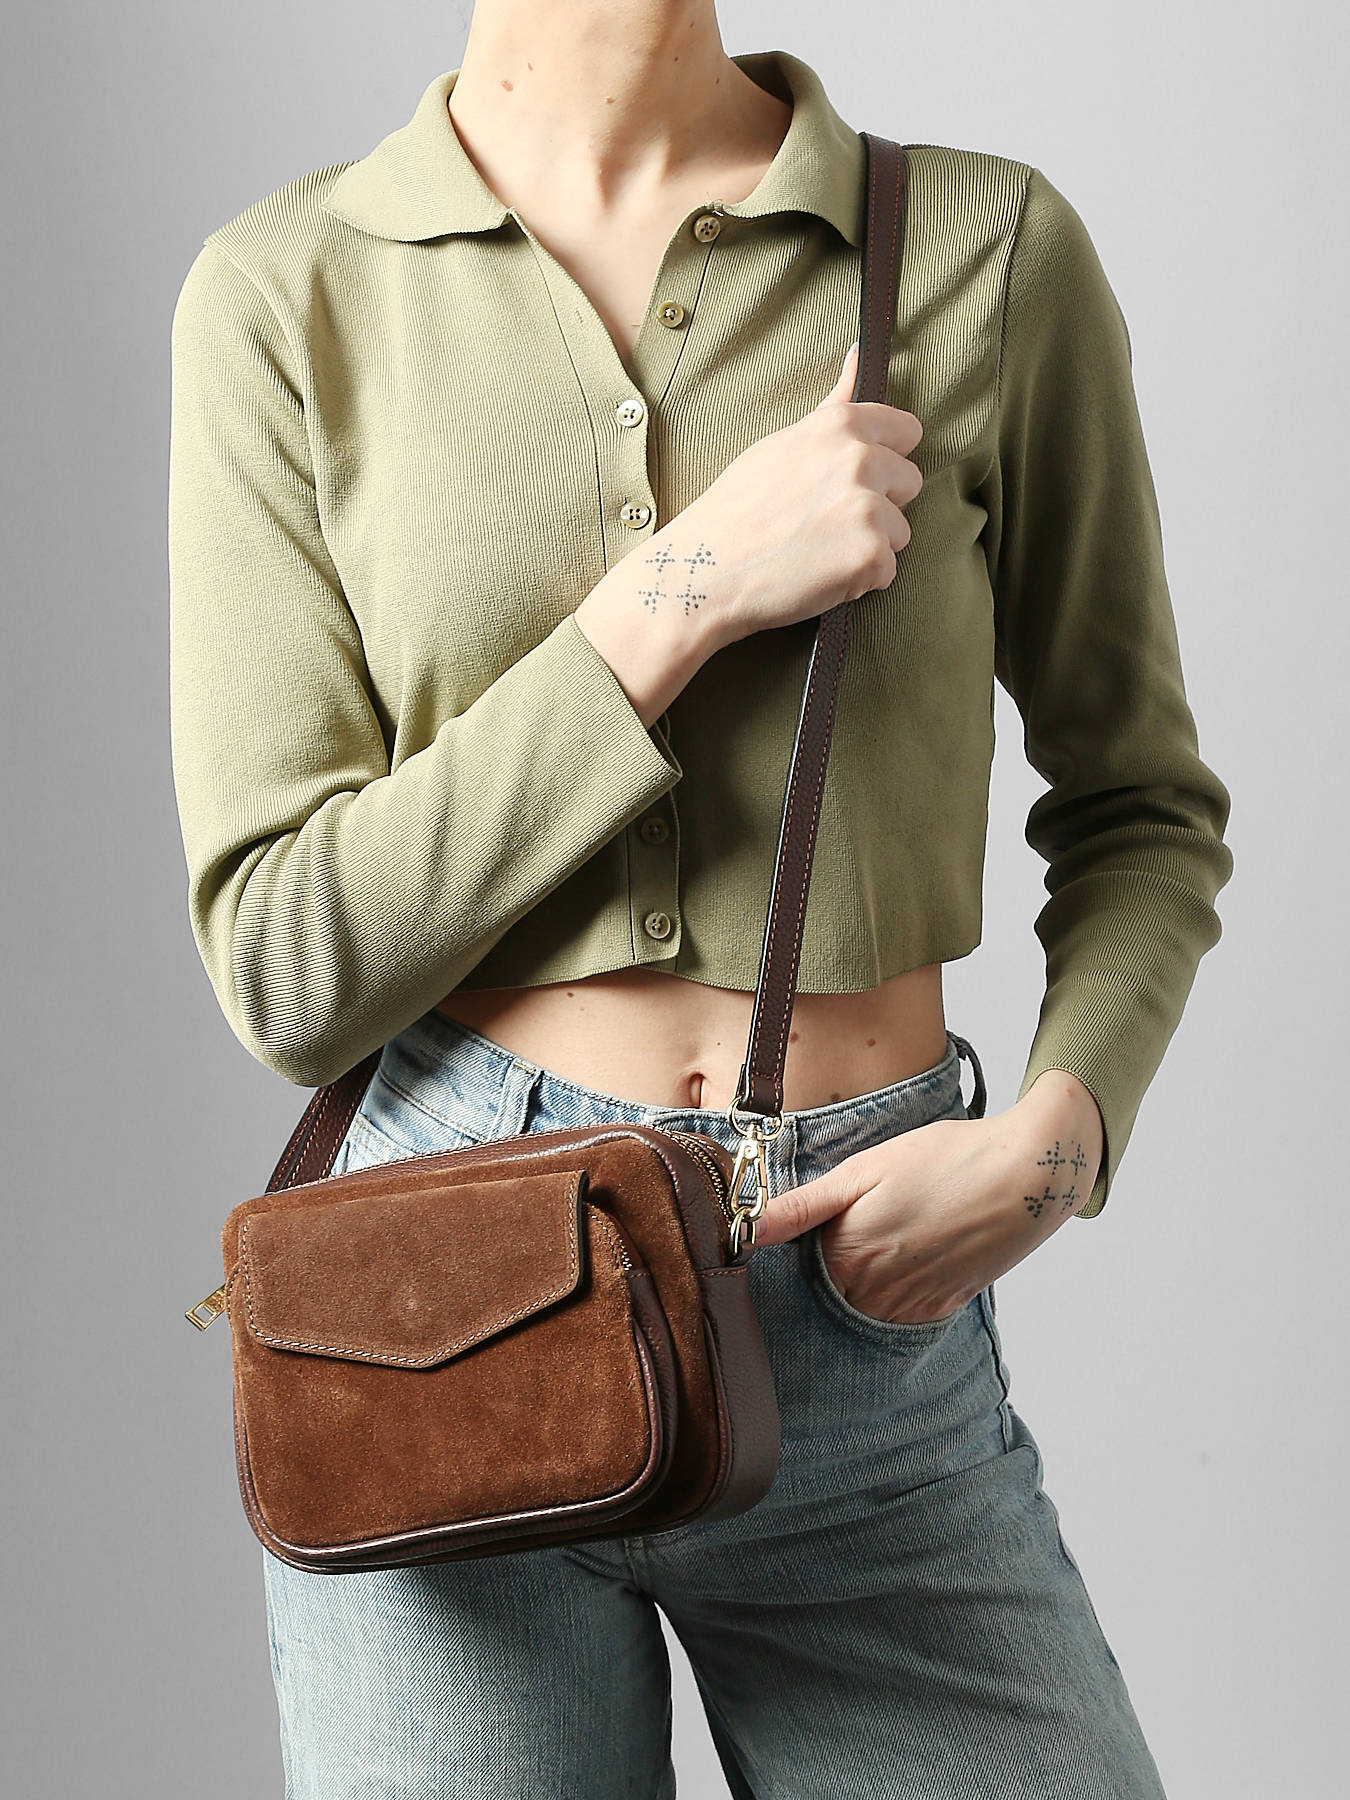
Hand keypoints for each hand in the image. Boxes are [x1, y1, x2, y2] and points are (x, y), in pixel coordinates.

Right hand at [682, 338, 924, 645]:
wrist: (704, 570)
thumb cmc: (736, 511)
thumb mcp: (781, 443)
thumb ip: (832, 407)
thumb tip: (861, 352)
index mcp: (840, 426)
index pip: (906, 432)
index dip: (884, 459)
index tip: (853, 480)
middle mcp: (860, 459)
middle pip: (909, 482)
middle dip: (879, 505)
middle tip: (825, 523)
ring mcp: (868, 508)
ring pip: (899, 531)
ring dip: (868, 546)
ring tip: (817, 552)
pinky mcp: (870, 555)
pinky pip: (886, 571)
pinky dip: (858, 581)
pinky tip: (817, 575)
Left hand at [751, 1072, 1103, 1324]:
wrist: (1026, 1174)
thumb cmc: (942, 1160)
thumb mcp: (862, 1171)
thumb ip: (798, 1208)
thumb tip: (740, 1231)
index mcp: (844, 1259)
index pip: (798, 1268)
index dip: (808, 1239)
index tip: (826, 1217)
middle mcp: (873, 1296)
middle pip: (831, 1290)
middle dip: (836, 1263)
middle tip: (872, 1218)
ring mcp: (911, 1308)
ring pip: (866, 1305)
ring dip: (868, 1279)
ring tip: (897, 1229)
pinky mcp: (944, 1309)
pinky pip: (904, 1311)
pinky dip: (902, 1286)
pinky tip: (919, 1247)